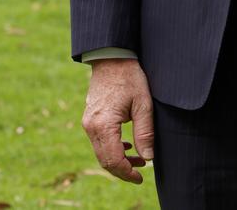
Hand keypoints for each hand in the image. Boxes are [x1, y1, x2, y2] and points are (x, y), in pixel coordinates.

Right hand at [82, 58, 153, 183]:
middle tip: (141, 172)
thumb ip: (145, 132)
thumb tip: (148, 157)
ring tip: (139, 159)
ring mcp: (88, 123)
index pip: (114, 160)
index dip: (127, 173)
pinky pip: (98, 141)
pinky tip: (127, 146)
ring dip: (118, 160)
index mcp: (104, 125)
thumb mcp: (143, 104)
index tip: (141, 177)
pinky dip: (112, 149)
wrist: (112, 58)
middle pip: (105, 160)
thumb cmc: (130, 78)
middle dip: (123, 170)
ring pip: (101, 152)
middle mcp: (91, 127)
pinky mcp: (90, 118)